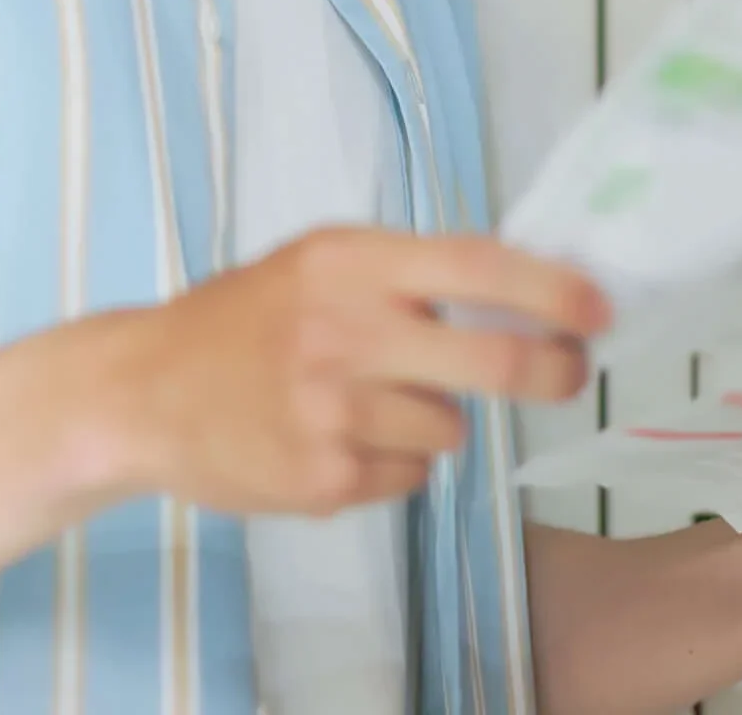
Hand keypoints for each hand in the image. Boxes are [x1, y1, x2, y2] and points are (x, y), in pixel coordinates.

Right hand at [69, 227, 605, 519]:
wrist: (142, 392)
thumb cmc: (241, 322)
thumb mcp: (317, 263)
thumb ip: (404, 273)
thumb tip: (522, 291)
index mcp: (347, 263)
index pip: (476, 267)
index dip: (551, 291)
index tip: (600, 311)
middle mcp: (344, 332)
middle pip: (492, 360)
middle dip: (550, 371)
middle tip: (569, 374)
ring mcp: (333, 412)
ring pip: (449, 429)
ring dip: (432, 420)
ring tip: (367, 403)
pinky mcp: (324, 478)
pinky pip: (407, 477)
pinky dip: (390, 464)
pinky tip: (336, 440)